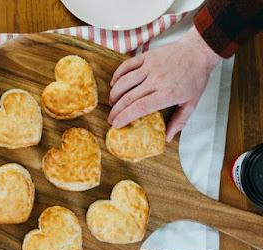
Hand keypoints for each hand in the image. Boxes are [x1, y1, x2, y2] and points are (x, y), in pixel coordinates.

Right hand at [107, 26, 221, 141]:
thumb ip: (179, 122)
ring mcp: (149, 67)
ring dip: (114, 94)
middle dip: (116, 111)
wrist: (199, 51)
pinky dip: (117, 75)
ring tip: (112, 103)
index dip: (124, 117)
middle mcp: (156, 80)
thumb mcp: (191, 103)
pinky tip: (114, 84)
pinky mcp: (146, 57)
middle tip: (111, 119)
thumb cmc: (195, 78)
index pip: (139, 108)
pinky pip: (126, 66)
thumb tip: (167, 137)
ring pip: (124, 82)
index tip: (116, 125)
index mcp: (167, 94)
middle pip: (128, 98)